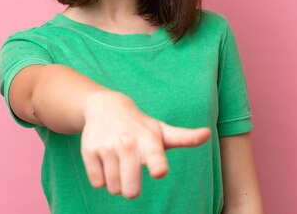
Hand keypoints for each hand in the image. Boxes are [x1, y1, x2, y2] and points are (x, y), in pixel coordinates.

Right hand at [80, 91, 210, 198]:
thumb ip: (185, 138)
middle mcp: (127, 143)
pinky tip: (106, 159)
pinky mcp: (89, 151)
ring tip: (119, 161)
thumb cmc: (140, 125)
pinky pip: (97, 182)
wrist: (105, 107)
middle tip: (132, 170)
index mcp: (149, 141)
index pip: (154, 156)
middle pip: (130, 190)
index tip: (159, 170)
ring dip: (117, 182)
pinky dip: (102, 177)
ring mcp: (107, 147)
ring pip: (114, 188)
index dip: (157, 165)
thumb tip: (208, 134)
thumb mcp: (162, 131)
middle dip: (132, 188)